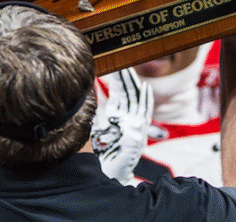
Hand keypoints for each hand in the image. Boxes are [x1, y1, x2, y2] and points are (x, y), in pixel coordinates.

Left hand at [92, 68, 151, 183]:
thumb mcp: (97, 125)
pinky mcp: (138, 132)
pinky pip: (144, 113)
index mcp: (118, 115)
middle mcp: (128, 118)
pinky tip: (146, 88)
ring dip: (132, 84)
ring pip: (135, 99)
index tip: (114, 66)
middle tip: (121, 63)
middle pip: (128, 93)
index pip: (118, 92)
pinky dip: (146, 100)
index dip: (117, 79)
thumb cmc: (102, 150)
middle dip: (125, 78)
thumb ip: (97, 110)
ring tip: (129, 70)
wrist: (108, 171)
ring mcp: (135, 124)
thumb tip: (89, 91)